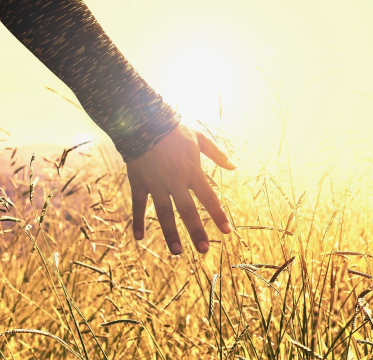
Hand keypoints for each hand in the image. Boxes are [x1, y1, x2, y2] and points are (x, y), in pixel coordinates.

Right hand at [126, 123, 235, 254]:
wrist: (143, 120)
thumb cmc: (174, 129)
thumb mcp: (199, 138)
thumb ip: (217, 153)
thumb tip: (234, 166)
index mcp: (192, 171)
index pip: (209, 198)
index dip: (218, 215)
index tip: (227, 231)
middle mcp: (175, 180)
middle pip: (188, 210)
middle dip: (196, 230)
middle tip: (204, 250)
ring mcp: (156, 182)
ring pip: (164, 212)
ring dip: (170, 232)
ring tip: (177, 251)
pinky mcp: (139, 181)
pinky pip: (138, 204)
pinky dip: (137, 220)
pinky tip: (139, 238)